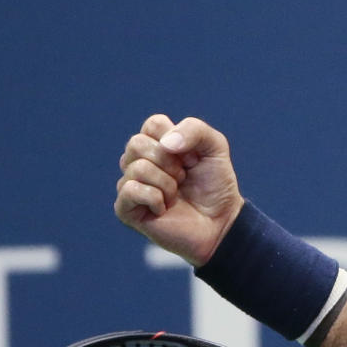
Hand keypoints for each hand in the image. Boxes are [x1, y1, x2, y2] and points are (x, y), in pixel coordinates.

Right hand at [115, 114, 243, 265]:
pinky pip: (130, 190)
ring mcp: (130, 185)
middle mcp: (138, 162)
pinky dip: (156, 198)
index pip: (153, 124)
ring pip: (137, 168)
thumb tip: (165, 144)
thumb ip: (194, 129)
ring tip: (175, 195)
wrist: (220, 222)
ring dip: (167, 183)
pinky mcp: (125, 209)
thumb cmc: (215, 185)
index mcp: (157, 144)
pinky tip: (164, 209)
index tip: (192, 158)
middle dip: (170, 162)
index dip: (178, 140)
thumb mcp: (215, 147)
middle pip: (137, 143)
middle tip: (183, 178)